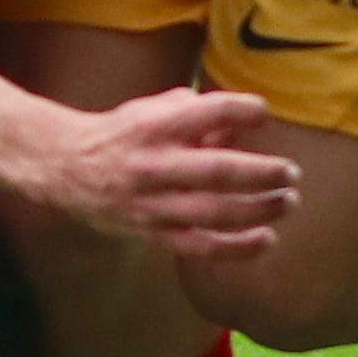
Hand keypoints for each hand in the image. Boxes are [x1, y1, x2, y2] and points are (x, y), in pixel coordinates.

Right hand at [0, 82, 296, 258]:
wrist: (65, 168)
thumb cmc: (120, 134)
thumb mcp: (152, 109)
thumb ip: (195, 113)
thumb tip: (241, 123)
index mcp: (152, 126)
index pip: (206, 112)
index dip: (241, 110)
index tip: (264, 112)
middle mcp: (153, 165)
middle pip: (218, 171)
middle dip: (262, 173)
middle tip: (292, 172)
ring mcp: (152, 204)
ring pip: (214, 213)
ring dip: (258, 210)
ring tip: (288, 202)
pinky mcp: (152, 233)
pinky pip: (200, 246)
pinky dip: (236, 247)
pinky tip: (266, 239)